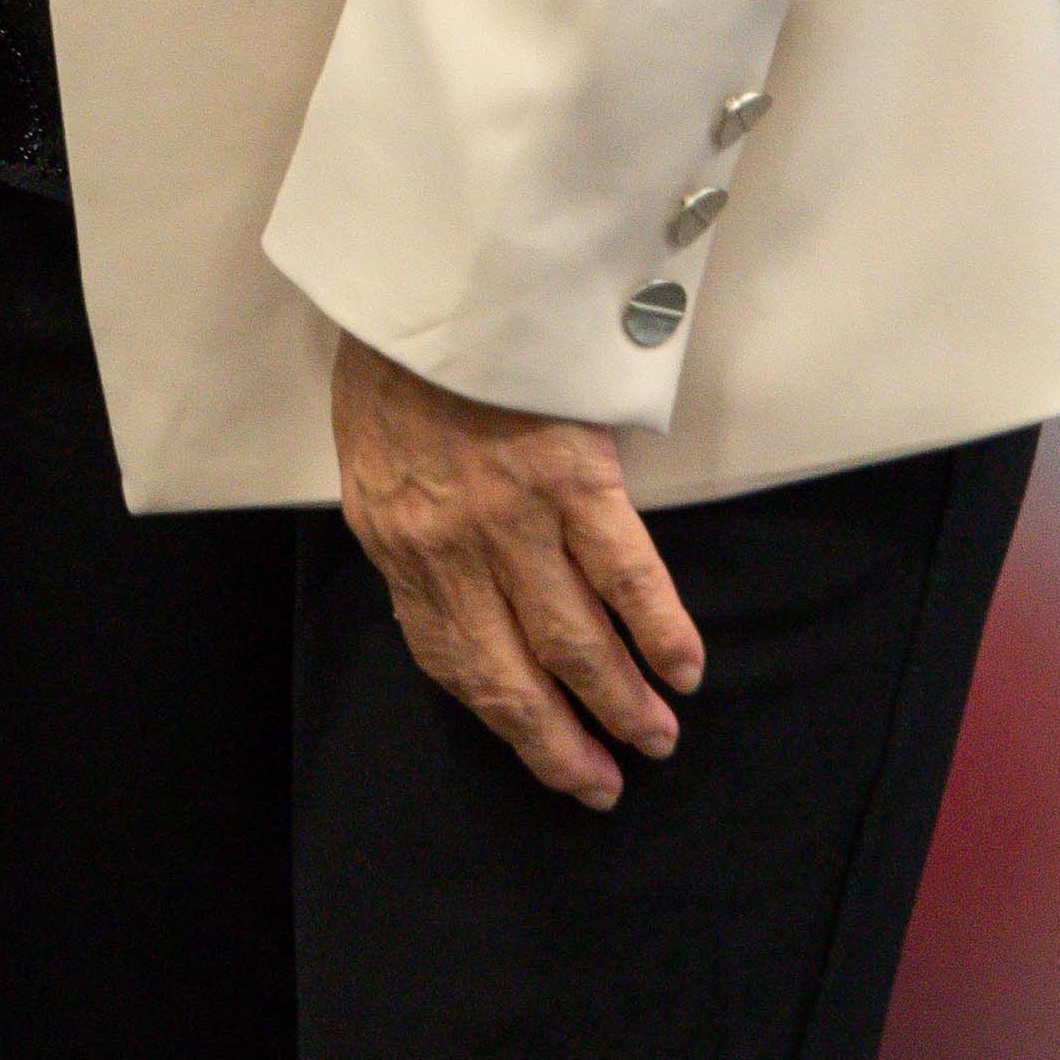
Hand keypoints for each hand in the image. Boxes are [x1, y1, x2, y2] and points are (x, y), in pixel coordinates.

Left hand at [329, 333, 704, 807]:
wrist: (425, 277)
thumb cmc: (398, 361)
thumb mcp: (376, 458)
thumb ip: (412, 529)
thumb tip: (453, 590)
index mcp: (396, 544)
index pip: (452, 663)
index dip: (505, 724)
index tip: (547, 762)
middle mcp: (452, 549)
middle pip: (515, 674)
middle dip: (565, 741)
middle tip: (606, 782)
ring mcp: (514, 516)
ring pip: (575, 638)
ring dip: (620, 700)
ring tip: (655, 735)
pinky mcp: (570, 475)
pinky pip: (624, 572)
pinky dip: (659, 628)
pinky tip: (683, 666)